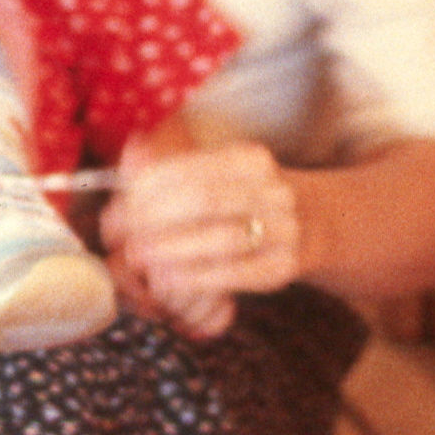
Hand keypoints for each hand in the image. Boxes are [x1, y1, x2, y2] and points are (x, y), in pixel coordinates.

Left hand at [102, 137, 300, 338]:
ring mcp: (284, 228)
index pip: (188, 168)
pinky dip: (195, 278)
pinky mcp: (284, 266)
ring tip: (136, 258)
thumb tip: (131, 153)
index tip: (117, 206)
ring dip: (170, 250)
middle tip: (119, 236)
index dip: (145, 190)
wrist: (317, 225)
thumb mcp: (221, 175)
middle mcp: (273, 189)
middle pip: (202, 200)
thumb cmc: (249, 203)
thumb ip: (176, 169)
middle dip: (152, 219)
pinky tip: (166, 281)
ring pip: (220, 238)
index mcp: (250, 159)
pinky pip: (235, 273)